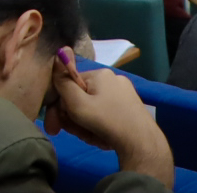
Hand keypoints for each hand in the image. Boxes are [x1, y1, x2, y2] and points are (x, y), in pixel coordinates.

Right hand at [48, 56, 173, 184]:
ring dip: (86, 125)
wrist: (141, 142)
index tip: (55, 126)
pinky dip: (100, 126)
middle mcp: (113, 80)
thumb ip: (63, 83)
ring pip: (93, 108)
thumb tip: (57, 54)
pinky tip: (103, 137)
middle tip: (77, 133)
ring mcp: (124, 94)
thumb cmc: (106, 120)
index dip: (60, 106)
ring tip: (92, 137)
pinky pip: (106, 114)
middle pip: (82, 98)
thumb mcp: (77, 103)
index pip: (70, 85)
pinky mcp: (130, 108)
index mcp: (100, 74)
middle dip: (74, 118)